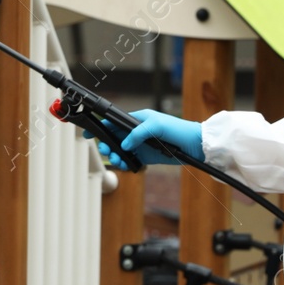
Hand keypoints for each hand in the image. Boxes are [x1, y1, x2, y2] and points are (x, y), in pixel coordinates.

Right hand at [82, 109, 201, 169]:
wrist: (194, 145)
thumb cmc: (177, 129)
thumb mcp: (156, 125)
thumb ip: (137, 133)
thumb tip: (125, 145)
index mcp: (137, 119)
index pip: (114, 122)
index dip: (100, 127)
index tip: (88, 133)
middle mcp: (136, 132)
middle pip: (113, 138)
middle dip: (107, 145)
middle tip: (108, 151)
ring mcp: (141, 144)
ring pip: (120, 151)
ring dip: (115, 156)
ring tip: (119, 160)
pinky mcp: (146, 156)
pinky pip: (130, 161)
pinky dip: (125, 164)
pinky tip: (127, 165)